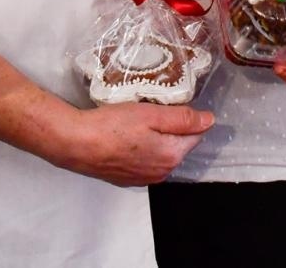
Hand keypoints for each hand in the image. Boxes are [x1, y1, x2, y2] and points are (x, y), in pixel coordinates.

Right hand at [49, 101, 213, 186]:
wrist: (76, 144)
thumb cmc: (112, 126)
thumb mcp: (150, 114)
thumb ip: (182, 119)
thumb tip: (209, 121)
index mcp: (171, 156)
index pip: (195, 135)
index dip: (185, 117)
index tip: (168, 106)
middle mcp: (162, 173)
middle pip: (177, 145)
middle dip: (170, 129)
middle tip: (150, 111)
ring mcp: (144, 178)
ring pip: (160, 154)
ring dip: (155, 139)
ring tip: (136, 123)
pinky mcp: (127, 179)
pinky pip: (144, 161)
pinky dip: (140, 149)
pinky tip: (126, 138)